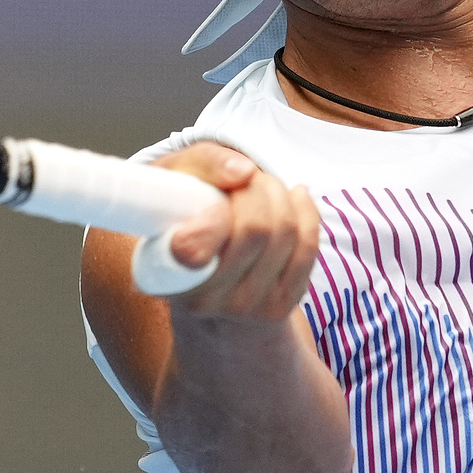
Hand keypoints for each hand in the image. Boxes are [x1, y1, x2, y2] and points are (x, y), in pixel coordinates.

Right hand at [153, 142, 319, 325]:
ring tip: (265, 186)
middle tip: (247, 177)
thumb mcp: (176, 176)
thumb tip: (243, 172)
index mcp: (164, 273)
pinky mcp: (279, 307)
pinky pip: (308, 248)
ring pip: (285, 235)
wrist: (201, 273)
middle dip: (258, 187)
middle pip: (255, 230)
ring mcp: (245, 308)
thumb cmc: (184, 211)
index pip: (194, 249)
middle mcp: (204, 302)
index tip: (219, 197)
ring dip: (281, 195)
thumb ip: (204, 164)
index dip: (217, 214)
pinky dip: (306, 212)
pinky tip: (294, 197)